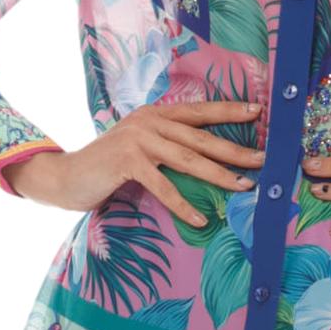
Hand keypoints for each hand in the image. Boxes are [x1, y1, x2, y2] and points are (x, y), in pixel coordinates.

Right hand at [11, 98, 264, 226]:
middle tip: (263, 159)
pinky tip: (200, 218)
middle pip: (201, 137)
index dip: (228, 111)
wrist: (67, 175)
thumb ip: (166, 144)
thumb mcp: (140, 147)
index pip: (199, 111)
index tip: (258, 112)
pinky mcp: (127, 162)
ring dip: (218, 175)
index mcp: (155, 114)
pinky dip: (182, 204)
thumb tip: (204, 156)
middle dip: (235, 149)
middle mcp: (149, 122)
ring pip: (188, 159)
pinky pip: (163, 186)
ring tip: (243, 187)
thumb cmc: (108, 165)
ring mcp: (138, 140)